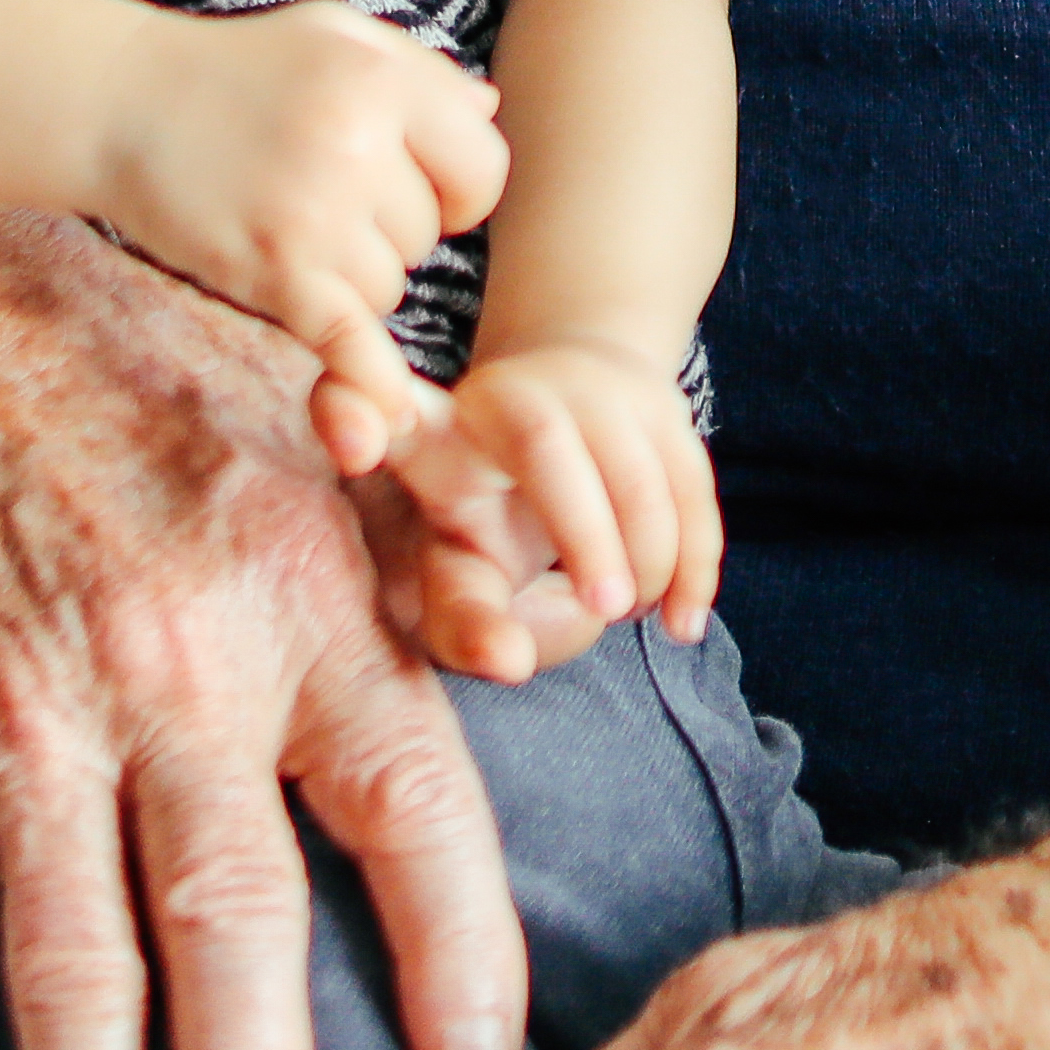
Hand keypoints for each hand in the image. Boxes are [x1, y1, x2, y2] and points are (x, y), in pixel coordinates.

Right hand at [0, 195, 532, 1049]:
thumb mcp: (315, 423)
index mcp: (300, 595)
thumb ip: (429, 540)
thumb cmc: (142, 363)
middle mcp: (172, 663)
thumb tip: (546, 628)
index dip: (455, 944)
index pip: (411, 800)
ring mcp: (20, 709)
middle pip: (227, 924)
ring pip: (62, 963)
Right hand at [84, 0, 504, 422]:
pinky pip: (350, 341)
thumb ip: (420, 71)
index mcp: (384, 82)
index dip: (458, 189)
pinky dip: (369, 380)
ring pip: (388, 290)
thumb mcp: (334, 36)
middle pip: (428, 236)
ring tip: (288, 228)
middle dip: (386, 230)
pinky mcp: (274, 272)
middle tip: (316, 196)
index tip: (418, 189)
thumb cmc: (235, 67)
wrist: (119, 102)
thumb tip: (489, 115)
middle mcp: (358, 145)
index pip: (482, 168)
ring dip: (350, 279)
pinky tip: (386, 411)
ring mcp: (315, 213)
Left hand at [384, 338, 723, 668]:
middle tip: (602, 610)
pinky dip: (694, 560)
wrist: (573, 391)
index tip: (356, 444)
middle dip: (581, 531)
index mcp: (438, 431)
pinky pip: (690, 485)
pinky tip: (682, 621)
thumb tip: (510, 659)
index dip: (355, 413)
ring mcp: (593, 390)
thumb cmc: (494, 504)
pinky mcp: (660, 405)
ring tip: (633, 614)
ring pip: (629, 467)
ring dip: (645, 554)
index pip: (395, 421)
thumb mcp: (459, 552)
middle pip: (544, 447)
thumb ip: (463, 618)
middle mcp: (512, 396)